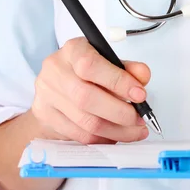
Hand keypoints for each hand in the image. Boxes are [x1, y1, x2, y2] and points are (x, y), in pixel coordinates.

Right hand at [31, 37, 150, 143]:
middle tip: (139, 118)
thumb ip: (128, 68)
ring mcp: (48, 95)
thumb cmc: (86, 72)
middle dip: (120, 112)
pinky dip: (104, 138)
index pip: (91, 65)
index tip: (140, 95)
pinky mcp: (47, 117)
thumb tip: (142, 76)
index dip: (118, 82)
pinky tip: (116, 135)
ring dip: (117, 130)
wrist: (55, 87)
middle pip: (86, 98)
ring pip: (85, 122)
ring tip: (135, 130)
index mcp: (73, 51)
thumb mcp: (108, 62)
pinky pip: (80, 135)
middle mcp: (56, 71)